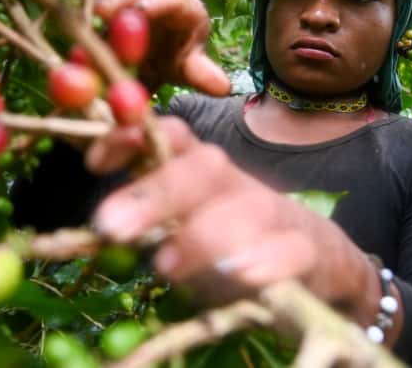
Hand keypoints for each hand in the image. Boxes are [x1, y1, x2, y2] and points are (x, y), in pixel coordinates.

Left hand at [86, 117, 380, 318]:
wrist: (316, 262)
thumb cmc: (230, 243)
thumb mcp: (184, 225)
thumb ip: (145, 219)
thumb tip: (95, 225)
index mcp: (201, 171)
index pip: (170, 135)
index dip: (133, 138)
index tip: (94, 163)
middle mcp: (236, 184)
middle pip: (204, 168)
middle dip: (156, 193)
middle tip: (112, 227)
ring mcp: (275, 214)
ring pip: (247, 208)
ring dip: (203, 234)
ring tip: (165, 264)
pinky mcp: (308, 251)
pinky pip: (292, 250)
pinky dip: (265, 262)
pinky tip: (239, 276)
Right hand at [95, 0, 230, 96]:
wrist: (154, 67)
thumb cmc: (177, 61)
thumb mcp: (188, 70)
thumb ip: (200, 74)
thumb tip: (223, 87)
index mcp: (183, 8)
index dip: (157, 2)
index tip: (142, 11)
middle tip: (104, 12)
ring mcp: (127, 3)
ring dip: (101, 7)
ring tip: (91, 19)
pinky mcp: (105, 13)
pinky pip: (94, 11)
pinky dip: (86, 22)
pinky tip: (78, 33)